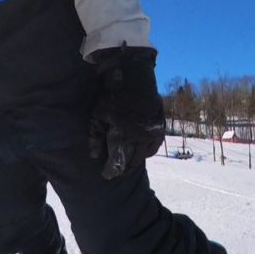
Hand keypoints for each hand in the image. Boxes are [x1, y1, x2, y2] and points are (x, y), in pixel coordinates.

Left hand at [87, 46, 165, 178]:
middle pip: (131, 161)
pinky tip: (142, 154)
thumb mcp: (98, 114)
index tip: (106, 175)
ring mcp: (151, 133)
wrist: (136, 78)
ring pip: (143, 155)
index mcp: (123, 136)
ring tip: (127, 166)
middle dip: (122, 169)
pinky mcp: (159, 127)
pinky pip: (154, 147)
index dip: (111, 170)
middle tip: (116, 173)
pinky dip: (147, 153)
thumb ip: (95, 136)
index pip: (117, 162)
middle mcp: (139, 138)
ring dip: (135, 162)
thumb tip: (95, 156)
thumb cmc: (112, 96)